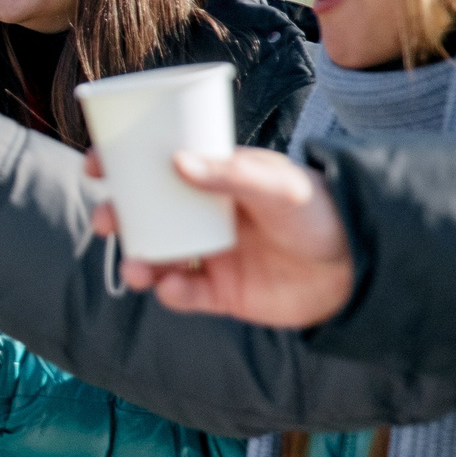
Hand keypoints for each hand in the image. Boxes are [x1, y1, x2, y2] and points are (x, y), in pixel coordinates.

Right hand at [92, 146, 354, 328]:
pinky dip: (170, 293)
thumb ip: (231, 174)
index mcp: (213, 180)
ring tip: (138, 269)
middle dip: (118, 217)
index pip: (155, 166)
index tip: (96, 165)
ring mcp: (211, 254)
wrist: (360, 268)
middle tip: (108, 223)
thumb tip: (175, 162)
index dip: (120, 163)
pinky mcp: (221, 293)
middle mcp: (204, 216)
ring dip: (136, 261)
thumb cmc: (321, 212)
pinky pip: (182, 294)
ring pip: (155, 255)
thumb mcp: (278, 185)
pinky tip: (173, 288)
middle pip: (144, 214)